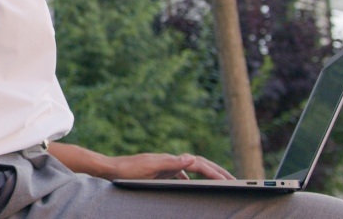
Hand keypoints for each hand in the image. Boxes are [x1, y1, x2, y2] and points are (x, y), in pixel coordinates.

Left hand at [101, 152, 235, 180]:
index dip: (215, 172)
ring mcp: (163, 165)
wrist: (109, 169)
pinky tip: (190, 185)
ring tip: (218, 181)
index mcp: (169, 160)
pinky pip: (178, 174)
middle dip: (216, 171)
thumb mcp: (149, 167)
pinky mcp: (157, 170)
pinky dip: (189, 178)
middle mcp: (169, 160)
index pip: (199, 164)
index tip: (229, 180)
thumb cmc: (127, 170)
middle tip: (233, 179)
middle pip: (198, 164)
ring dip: (206, 174)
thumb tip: (191, 157)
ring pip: (190, 168)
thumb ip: (170, 163)